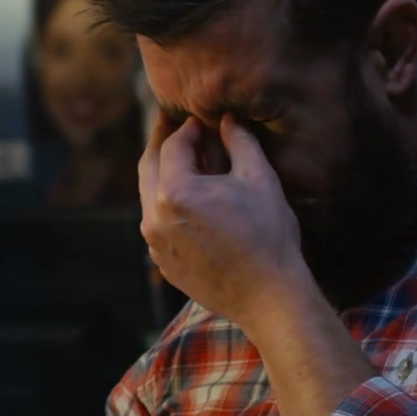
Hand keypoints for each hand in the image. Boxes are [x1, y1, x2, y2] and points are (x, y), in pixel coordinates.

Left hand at [138, 112, 314, 333]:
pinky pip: (157, 224)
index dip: (186, 128)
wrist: (268, 297)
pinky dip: (166, 204)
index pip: (172, 146)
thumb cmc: (267, 236)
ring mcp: (155, 244)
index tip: (199, 119)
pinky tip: (186, 198)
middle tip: (167, 122)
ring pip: (150, 197)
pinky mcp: (163, 263)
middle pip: (148, 167)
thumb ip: (240, 141)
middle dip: (160, 142)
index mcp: (175, 191)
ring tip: (179, 158)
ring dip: (162, 173)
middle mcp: (154, 217)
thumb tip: (228, 119)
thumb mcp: (259, 178)